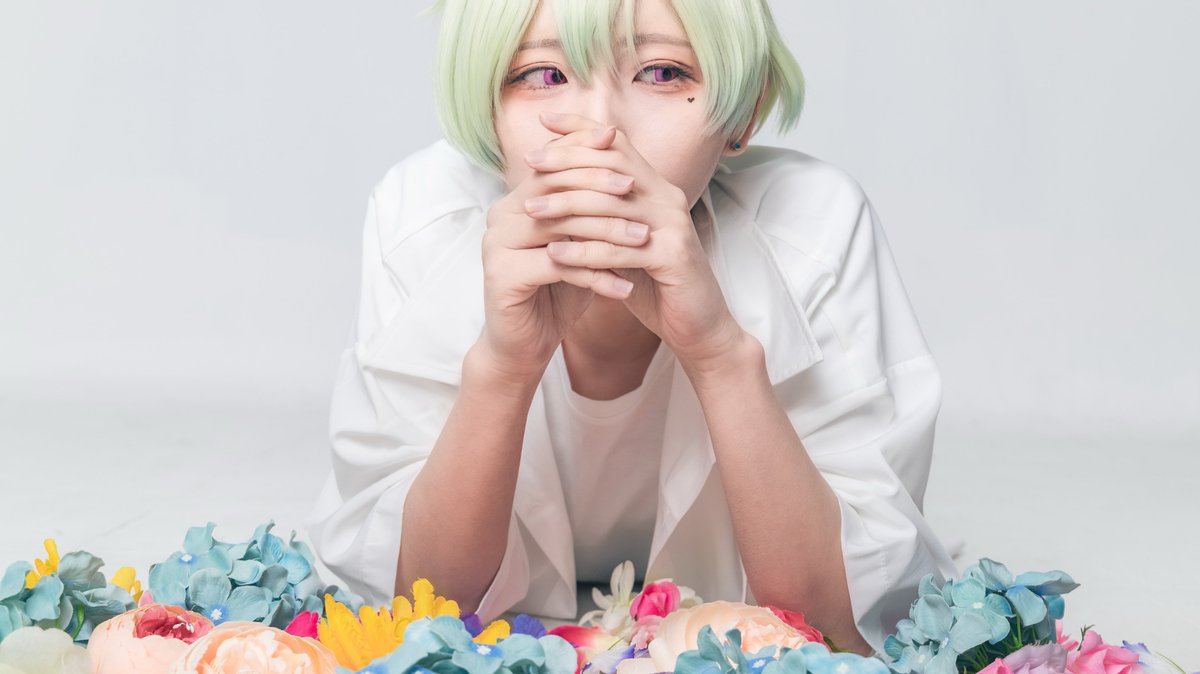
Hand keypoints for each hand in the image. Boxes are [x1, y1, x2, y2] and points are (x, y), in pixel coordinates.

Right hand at [478, 123, 652, 378]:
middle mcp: (499, 218)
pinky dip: (595, 275)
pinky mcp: (503, 276)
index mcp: (514, 203)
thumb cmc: (555, 293)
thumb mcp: (578, 247)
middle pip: (553, 188)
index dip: (584, 153)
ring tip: (643, 239)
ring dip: (605, 232)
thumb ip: (591, 213)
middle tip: (637, 189)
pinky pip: (558, 266)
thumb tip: (629, 169)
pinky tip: (625, 287)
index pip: (551, 167)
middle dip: (598, 186)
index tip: (622, 145)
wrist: (524, 345)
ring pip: (559, 226)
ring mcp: (497, 246)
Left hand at [522, 112, 746, 371]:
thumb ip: (600, 212)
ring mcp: (674, 225)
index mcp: (656, 187)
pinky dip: (584, 251)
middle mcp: (668, 197)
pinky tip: (554, 255)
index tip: (544, 122)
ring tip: (531, 212)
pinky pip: (619, 249)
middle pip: (612, 164)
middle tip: (529, 166)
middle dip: (567, 162)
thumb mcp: (623, 240)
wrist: (696, 324)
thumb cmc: (654, 283)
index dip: (582, 129)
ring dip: (567, 206)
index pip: (617, 144)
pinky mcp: (673, 257)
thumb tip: (555, 184)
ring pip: (611, 204)